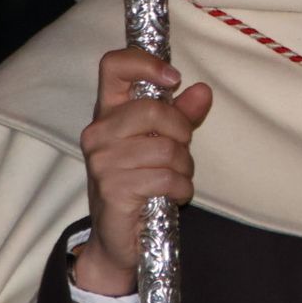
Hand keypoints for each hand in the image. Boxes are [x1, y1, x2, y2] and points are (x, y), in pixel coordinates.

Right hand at [72, 47, 212, 295]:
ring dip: (184, 167)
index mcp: (107, 112)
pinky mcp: (113, 189)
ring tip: (176, 177)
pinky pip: (164, 178)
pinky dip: (180, 188)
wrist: (116, 239)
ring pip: (165, 148)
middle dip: (181, 131)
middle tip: (182, 150)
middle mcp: (98, 133)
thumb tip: (203, 91)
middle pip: (151, 109)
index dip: (146, 63)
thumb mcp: (162, 143)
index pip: (113, 66)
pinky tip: (173, 195)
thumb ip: (182, 115)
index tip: (174, 79)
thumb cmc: (140, 183)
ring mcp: (102, 162)